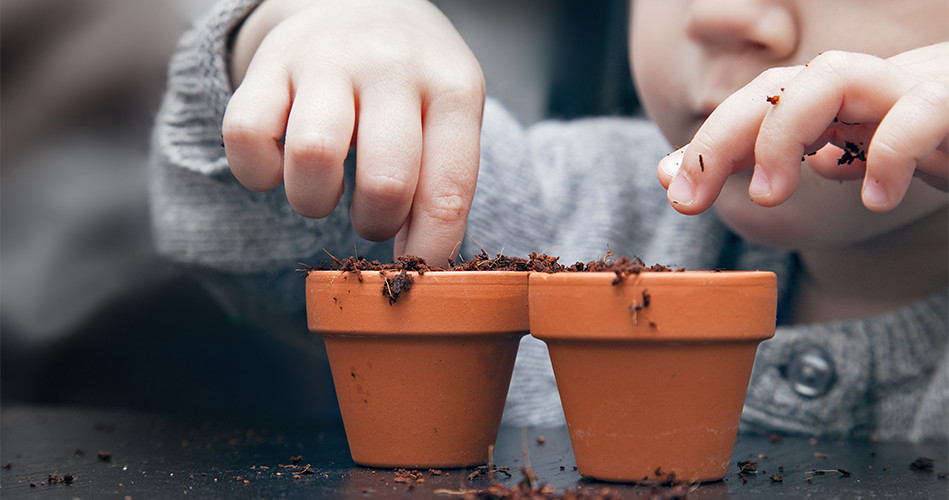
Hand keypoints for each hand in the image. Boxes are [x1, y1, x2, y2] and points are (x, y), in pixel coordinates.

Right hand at [222, 0, 484, 265]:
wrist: (361, 1)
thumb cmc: (412, 84)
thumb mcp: (448, 116)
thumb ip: (441, 184)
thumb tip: (419, 267)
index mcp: (452, 88)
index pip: (448, 190)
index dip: (430, 249)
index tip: (415, 269)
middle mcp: (392, 67)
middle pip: (385, 182)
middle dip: (375, 224)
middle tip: (372, 217)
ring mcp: (328, 60)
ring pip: (313, 157)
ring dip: (315, 202)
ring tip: (325, 192)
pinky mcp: (270, 64)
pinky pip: (245, 136)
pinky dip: (258, 172)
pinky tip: (279, 166)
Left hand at [658, 43, 948, 213]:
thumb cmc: (934, 135)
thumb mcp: (860, 152)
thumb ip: (799, 158)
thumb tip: (728, 170)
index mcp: (837, 99)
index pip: (757, 105)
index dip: (708, 142)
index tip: (672, 191)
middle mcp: (865, 85)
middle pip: (777, 86)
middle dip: (723, 137)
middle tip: (691, 197)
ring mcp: (912, 86)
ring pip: (832, 78)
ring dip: (784, 133)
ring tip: (767, 195)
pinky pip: (921, 112)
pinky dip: (887, 151)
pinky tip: (871, 198)